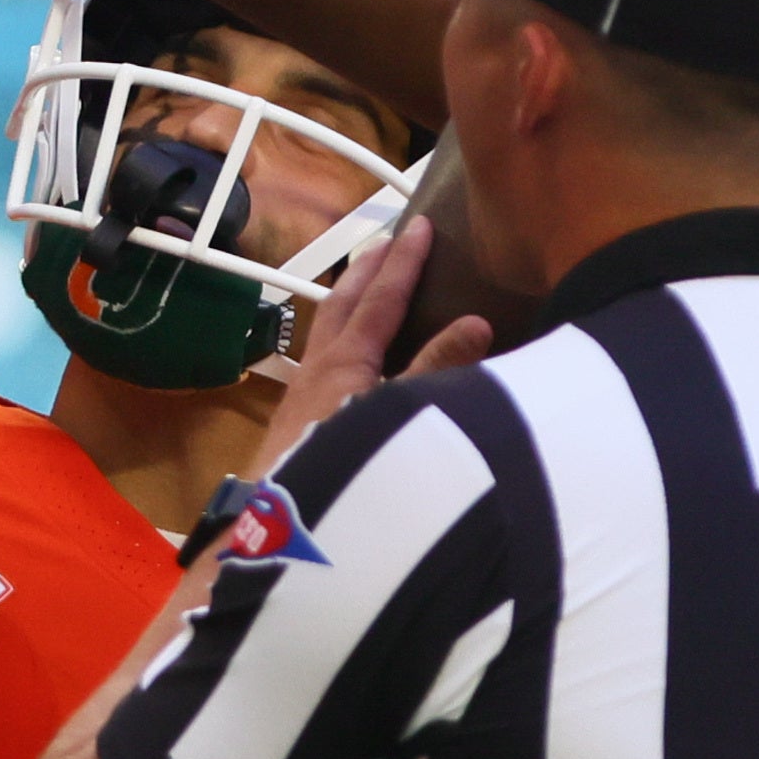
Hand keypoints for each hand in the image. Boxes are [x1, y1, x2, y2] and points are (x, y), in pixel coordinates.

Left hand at [246, 216, 490, 481]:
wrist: (282, 534)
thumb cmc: (346, 470)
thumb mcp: (401, 417)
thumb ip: (438, 371)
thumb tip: (476, 322)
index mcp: (344, 360)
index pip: (381, 299)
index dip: (403, 262)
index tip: (419, 225)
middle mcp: (318, 369)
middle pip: (341, 304)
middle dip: (367, 270)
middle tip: (387, 241)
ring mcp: (302, 396)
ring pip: (326, 331)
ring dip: (350, 301)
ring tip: (367, 286)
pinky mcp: (297, 424)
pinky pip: (322, 359)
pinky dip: (341, 339)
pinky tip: (350, 360)